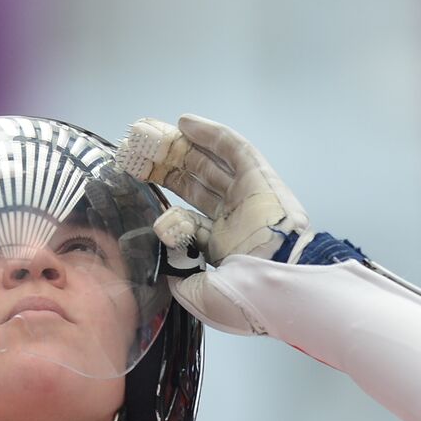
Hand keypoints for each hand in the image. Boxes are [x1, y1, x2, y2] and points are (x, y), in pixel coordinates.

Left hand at [115, 114, 315, 333]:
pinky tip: (184, 123)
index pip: (187, 217)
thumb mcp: (201, 297)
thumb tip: (164, 267)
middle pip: (195, 186)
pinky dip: (211, 134)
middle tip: (138, 155)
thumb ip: (179, 279)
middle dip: (167, 169)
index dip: (163, 202)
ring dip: (183, 148)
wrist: (282, 285)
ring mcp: (248, 197)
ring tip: (153, 134)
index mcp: (221, 247)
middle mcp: (234, 219)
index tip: (138, 191)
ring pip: (211, 164)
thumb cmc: (246, 297)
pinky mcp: (261, 178)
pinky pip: (234, 149)